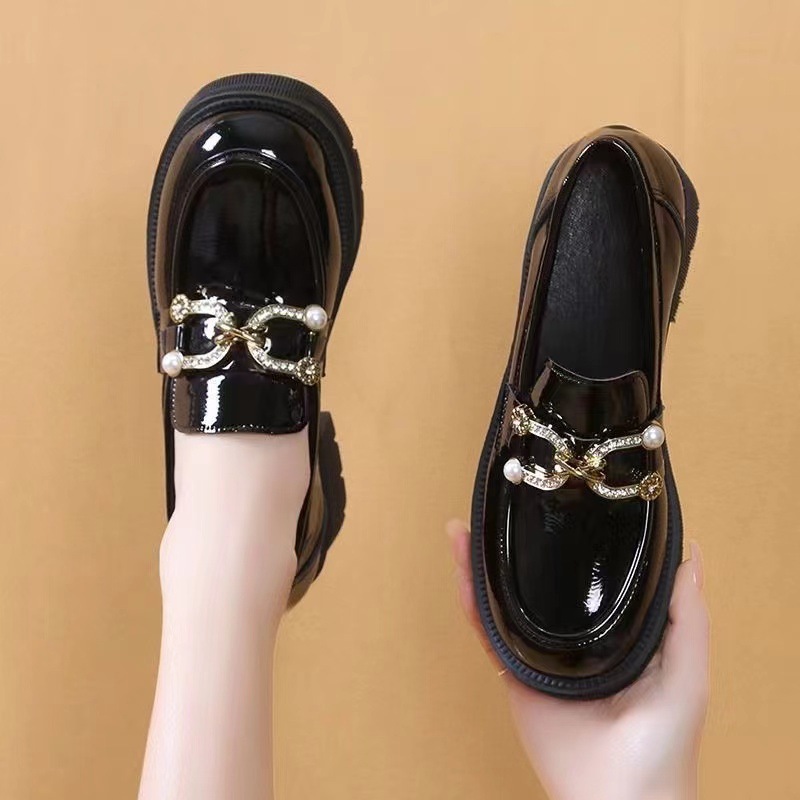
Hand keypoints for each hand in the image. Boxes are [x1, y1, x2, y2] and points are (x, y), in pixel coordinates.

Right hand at [447, 520, 708, 799]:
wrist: (616, 796)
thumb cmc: (663, 740)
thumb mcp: (688, 671)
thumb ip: (687, 616)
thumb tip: (689, 554)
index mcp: (616, 631)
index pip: (588, 577)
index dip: (571, 541)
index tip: (558, 503)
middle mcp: (575, 637)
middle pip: (538, 583)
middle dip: (516, 548)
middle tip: (500, 510)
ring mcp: (541, 654)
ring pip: (506, 602)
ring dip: (483, 568)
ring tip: (465, 531)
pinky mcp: (515, 674)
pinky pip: (489, 635)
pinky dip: (472, 604)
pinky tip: (462, 573)